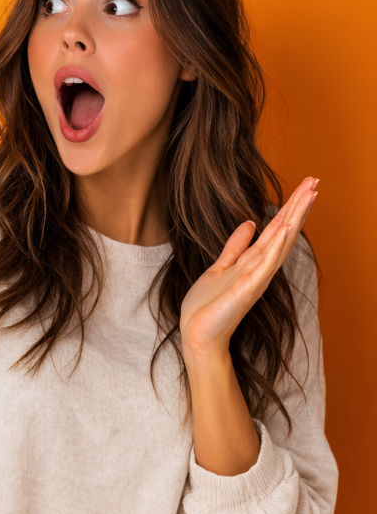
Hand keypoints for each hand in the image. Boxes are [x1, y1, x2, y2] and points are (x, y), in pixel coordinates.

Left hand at [180, 176, 318, 357]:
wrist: (197, 334)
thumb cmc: (208, 306)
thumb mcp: (220, 267)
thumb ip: (235, 246)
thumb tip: (250, 223)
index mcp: (253, 261)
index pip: (276, 228)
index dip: (290, 207)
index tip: (306, 185)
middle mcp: (259, 267)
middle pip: (284, 230)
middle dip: (299, 205)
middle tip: (316, 180)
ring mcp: (256, 277)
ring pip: (280, 242)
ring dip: (294, 217)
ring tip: (310, 194)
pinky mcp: (247, 288)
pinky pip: (265, 264)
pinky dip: (276, 245)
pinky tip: (286, 227)